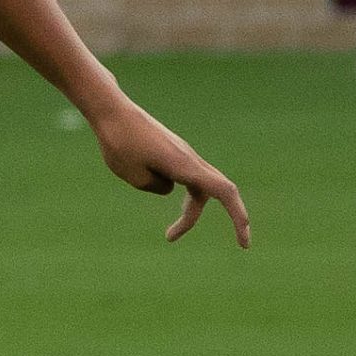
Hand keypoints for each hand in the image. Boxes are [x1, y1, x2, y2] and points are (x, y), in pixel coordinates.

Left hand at [90, 95, 250, 246]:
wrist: (112, 111)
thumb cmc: (120, 142)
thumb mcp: (134, 176)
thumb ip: (156, 187)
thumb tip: (168, 186)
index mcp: (185, 166)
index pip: (224, 192)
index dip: (239, 218)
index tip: (244, 244)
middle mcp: (189, 159)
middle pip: (211, 193)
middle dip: (192, 217)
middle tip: (168, 237)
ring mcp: (183, 154)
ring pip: (194, 187)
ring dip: (181, 208)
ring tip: (157, 225)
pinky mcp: (172, 151)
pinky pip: (180, 175)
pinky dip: (164, 184)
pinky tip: (139, 172)